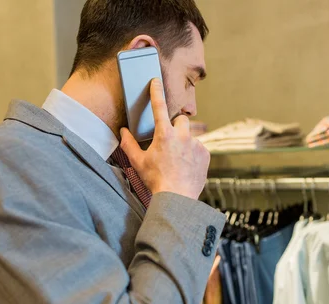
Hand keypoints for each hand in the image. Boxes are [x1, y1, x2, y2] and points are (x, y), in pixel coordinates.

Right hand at [120, 78, 209, 199]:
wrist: (177, 197)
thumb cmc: (156, 180)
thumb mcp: (138, 162)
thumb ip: (129, 145)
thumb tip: (122, 132)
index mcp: (164, 135)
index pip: (159, 107)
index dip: (156, 91)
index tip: (156, 81)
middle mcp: (182, 136)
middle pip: (181, 119)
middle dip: (175, 125)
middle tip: (169, 139)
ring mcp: (196, 145)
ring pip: (191, 135)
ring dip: (184, 142)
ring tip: (178, 159)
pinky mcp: (206, 154)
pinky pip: (199, 148)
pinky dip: (193, 154)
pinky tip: (186, 166)